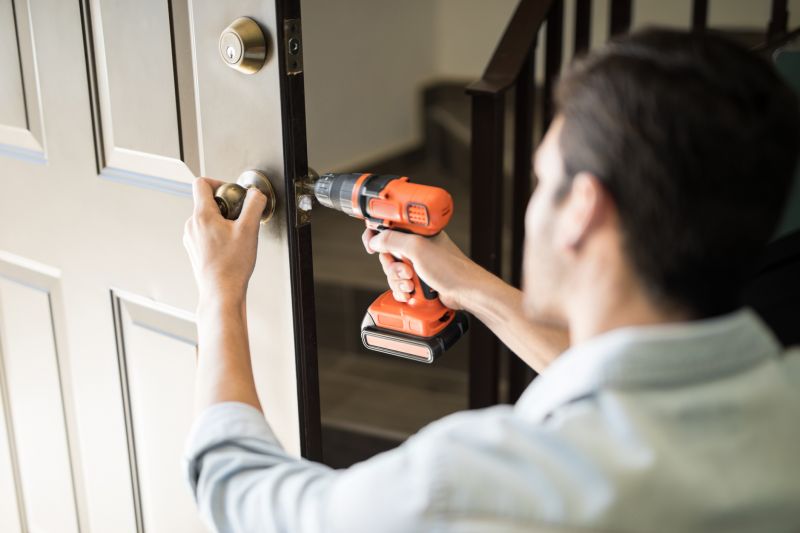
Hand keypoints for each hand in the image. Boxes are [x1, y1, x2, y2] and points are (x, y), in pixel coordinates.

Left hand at [183, 178, 265, 303]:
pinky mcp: (194, 250)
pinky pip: (206, 233)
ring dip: (223, 221)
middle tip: (240, 218)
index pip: (202, 183)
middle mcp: (192, 225)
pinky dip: (218, 234)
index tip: (232, 193)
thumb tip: (255, 193)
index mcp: (202, 216)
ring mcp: (191, 238)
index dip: (219, 183)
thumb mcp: (249, 230)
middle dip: (226, 205)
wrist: (221, 292)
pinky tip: (231, 247)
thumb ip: (254, 205)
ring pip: (207, 218)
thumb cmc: (232, 266)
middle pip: (206, 201)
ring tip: (237, 236)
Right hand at [362, 229, 487, 309]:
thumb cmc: (450, 268)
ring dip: (398, 281)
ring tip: (412, 284)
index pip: (389, 228)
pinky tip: (411, 293)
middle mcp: (417, 246)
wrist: (465, 291)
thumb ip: (393, 240)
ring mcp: (418, 264)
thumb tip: (375, 239)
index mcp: (417, 233)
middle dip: (392, 267)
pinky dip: (402, 290)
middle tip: (405, 271)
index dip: (377, 236)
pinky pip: (401, 284)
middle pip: (387, 254)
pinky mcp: (420, 279)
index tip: (371, 246)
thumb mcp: (417, 248)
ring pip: (393, 272)